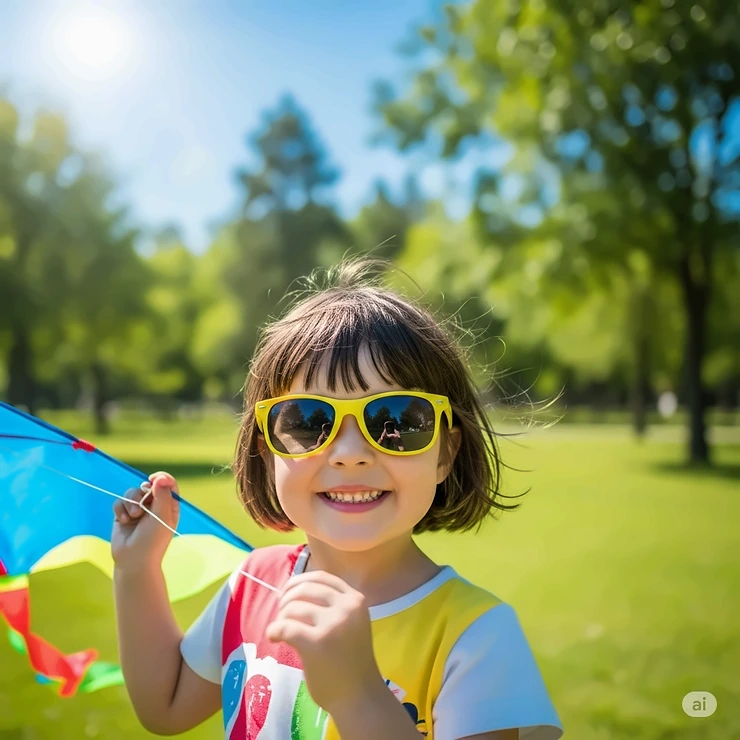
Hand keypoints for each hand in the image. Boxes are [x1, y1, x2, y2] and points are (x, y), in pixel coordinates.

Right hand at [112, 471, 179, 570]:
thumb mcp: (162, 516)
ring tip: (133, 516)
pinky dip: (120, 509)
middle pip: (147, 486)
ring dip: (131, 502)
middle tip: (142, 504)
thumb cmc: (153, 540)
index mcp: (168, 506)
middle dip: (142, 493)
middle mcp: (154, 506)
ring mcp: (138, 510)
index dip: (161, 478)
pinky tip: (123, 520)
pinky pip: (119, 501)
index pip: (167, 484)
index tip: (154, 479)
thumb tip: (161, 478)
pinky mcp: (123, 514)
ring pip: (132, 492)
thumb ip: (162, 496)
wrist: (133, 560)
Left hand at [265, 571, 383, 712]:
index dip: (299, 582)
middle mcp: (347, 607)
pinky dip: (274, 631)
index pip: (321, 577)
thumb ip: (331, 605)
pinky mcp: (317, 644)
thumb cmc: (351, 661)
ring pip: (293, 608)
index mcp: (356, 599)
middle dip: (286, 599)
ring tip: (281, 632)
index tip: (287, 594)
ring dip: (281, 618)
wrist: (359, 697)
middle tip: (282, 615)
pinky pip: (285, 627)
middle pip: (304, 589)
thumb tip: (291, 589)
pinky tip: (274, 638)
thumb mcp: (350, 623)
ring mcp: (333, 624)